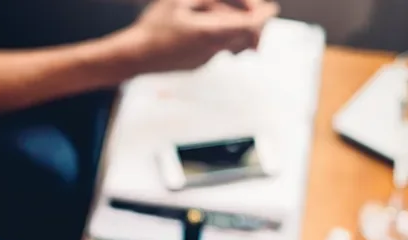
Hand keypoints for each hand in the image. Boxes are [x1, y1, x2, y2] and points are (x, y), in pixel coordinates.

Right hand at [123, 0, 279, 73]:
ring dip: (241, 31)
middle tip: (260, 11)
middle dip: (257, 24)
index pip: (250, 26)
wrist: (135, 56)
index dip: (264, 16)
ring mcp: (206, 61)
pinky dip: (224, 37)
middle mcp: (213, 50)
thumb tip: (243, 4)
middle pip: (247, 37)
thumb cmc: (154, 24)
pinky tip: (211, 27)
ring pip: (234, 44)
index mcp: (210, 32)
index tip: (273, 9)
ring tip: (237, 17)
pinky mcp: (199, 65)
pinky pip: (219, 50)